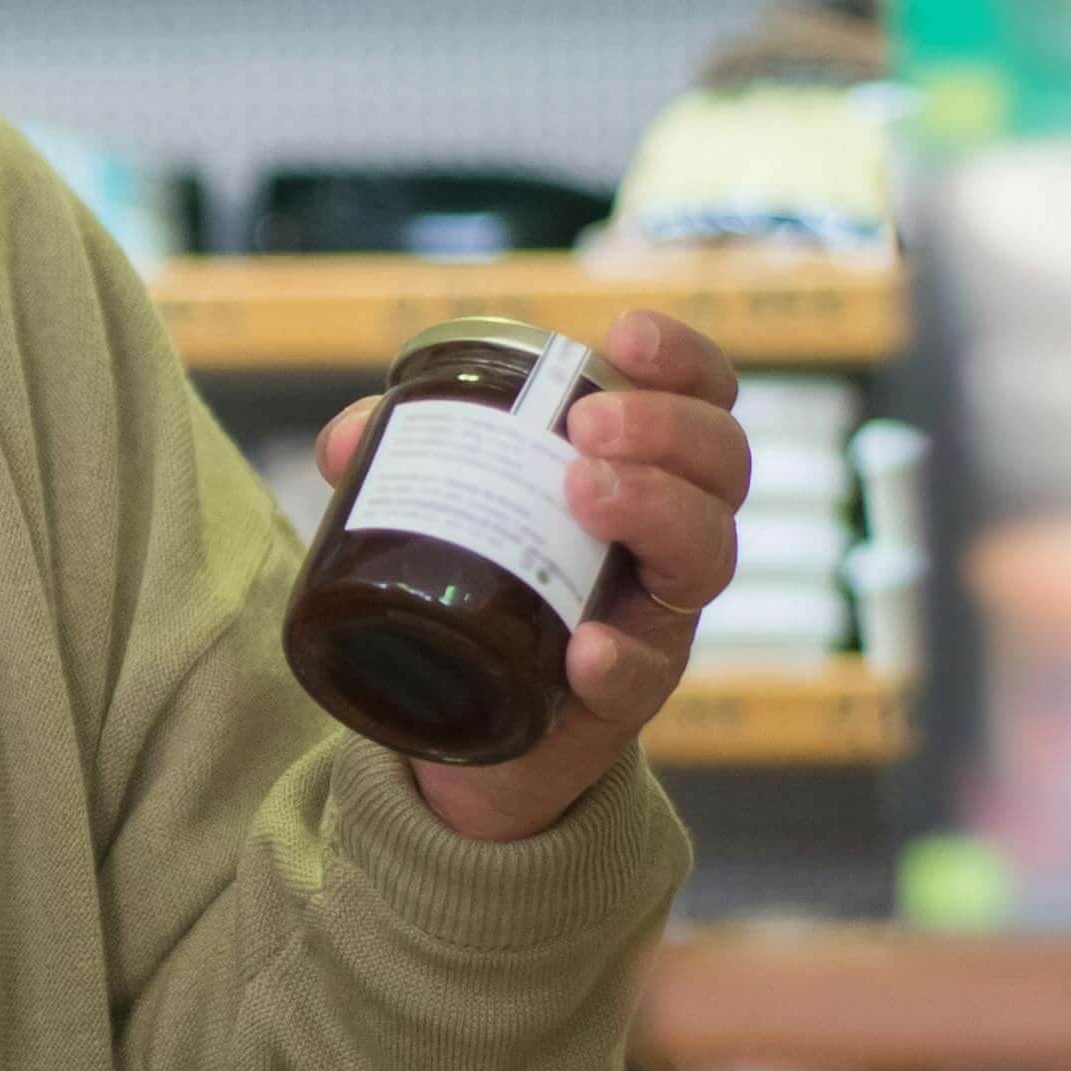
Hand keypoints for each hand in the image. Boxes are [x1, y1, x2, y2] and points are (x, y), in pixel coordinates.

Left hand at [313, 306, 751, 842]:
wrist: (476, 735)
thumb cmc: (486, 594)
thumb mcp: (451, 515)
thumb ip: (402, 467)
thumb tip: (348, 443)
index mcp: (646, 476)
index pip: (703, 401)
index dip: (683, 359)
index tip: (623, 335)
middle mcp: (671, 542)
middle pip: (722, 464)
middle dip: (663, 426)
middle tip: (585, 424)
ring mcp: (657, 619)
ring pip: (706, 553)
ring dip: (653, 506)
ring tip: (583, 490)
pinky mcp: (626, 699)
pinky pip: (644, 675)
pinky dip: (619, 655)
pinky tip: (587, 647)